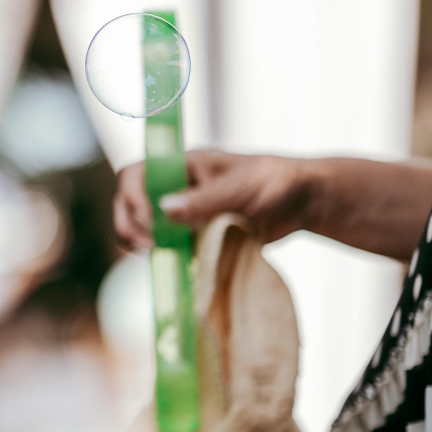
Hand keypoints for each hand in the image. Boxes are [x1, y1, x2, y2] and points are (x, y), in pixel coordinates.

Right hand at [111, 150, 315, 250]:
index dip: (132, 196)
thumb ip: (204, 200)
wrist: (303, 202)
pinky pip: (165, 245)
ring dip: (140, 242)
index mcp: (181, 165)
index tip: (150, 220)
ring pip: (140, 225)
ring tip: (158, 256)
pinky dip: (162, 257)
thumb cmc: (274, 182)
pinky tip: (172, 265)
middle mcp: (175, 186)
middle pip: (129, 201)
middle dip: (131, 224)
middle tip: (151, 246)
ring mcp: (182, 211)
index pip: (135, 174)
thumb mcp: (240, 188)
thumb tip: (163, 211)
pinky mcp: (193, 234)